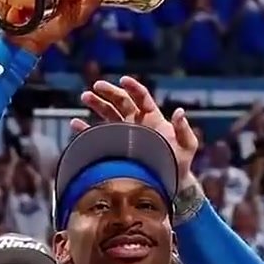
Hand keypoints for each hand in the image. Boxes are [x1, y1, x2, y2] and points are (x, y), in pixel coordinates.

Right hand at [70, 77, 197, 183]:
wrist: (170, 182)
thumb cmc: (180, 163)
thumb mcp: (187, 146)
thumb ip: (184, 129)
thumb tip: (179, 111)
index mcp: (153, 118)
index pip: (141, 97)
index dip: (133, 87)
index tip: (123, 80)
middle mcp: (137, 122)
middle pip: (121, 102)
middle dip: (109, 92)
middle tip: (96, 86)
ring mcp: (125, 134)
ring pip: (108, 114)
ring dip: (97, 104)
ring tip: (85, 97)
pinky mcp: (115, 147)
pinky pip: (98, 136)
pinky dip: (86, 129)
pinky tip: (75, 123)